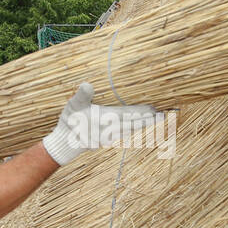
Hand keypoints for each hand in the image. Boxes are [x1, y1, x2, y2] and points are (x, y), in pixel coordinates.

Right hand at [41, 83, 162, 166]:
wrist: (64, 142)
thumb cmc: (69, 121)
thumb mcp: (73, 105)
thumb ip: (82, 95)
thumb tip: (87, 84)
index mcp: (106, 119)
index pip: (128, 114)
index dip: (142, 111)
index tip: (154, 108)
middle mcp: (111, 128)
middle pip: (134, 123)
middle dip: (148, 118)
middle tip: (163, 114)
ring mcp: (110, 135)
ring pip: (131, 129)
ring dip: (144, 124)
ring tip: (157, 119)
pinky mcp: (107, 138)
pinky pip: (125, 133)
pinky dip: (134, 129)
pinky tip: (139, 126)